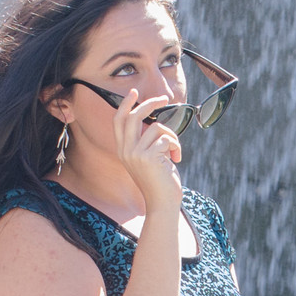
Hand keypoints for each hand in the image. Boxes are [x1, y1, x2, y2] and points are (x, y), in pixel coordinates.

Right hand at [113, 89, 181, 207]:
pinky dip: (176, 147)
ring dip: (172, 136)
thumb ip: (146, 142)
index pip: (119, 121)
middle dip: (150, 103)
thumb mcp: (148, 159)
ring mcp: (136, 154)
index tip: (135, 92)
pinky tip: (177, 159)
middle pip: (134, 116)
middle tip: (165, 98)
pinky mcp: (149, 157)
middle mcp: (126, 151)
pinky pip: (167, 139)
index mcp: (123, 151)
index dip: (125, 104)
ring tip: (175, 152)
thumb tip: (154, 123)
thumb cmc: (159, 182)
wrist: (162, 204)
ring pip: (157, 128)